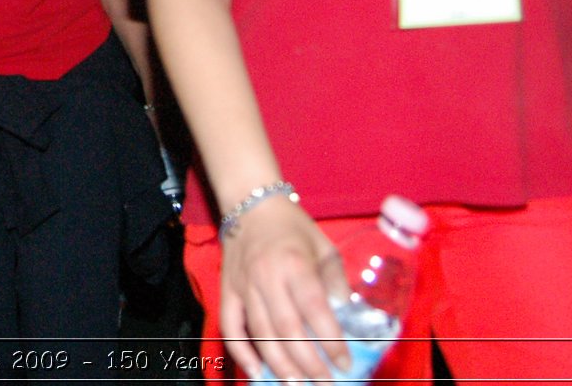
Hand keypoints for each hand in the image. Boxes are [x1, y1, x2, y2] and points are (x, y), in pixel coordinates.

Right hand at [220, 197, 350, 381]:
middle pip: (287, 328)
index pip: (314, 309)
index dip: (330, 340)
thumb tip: (343, 315)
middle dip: (308, 362)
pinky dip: (240, 351)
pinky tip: (255, 371)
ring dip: (279, 364)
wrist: (250, 203)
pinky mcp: (227, 289)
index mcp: (296, 263)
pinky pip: (230, 325)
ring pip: (260, 333)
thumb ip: (335, 280)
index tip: (344, 363)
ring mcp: (244, 285)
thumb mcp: (324, 246)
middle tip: (324, 384)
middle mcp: (268, 276)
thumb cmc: (293, 226)